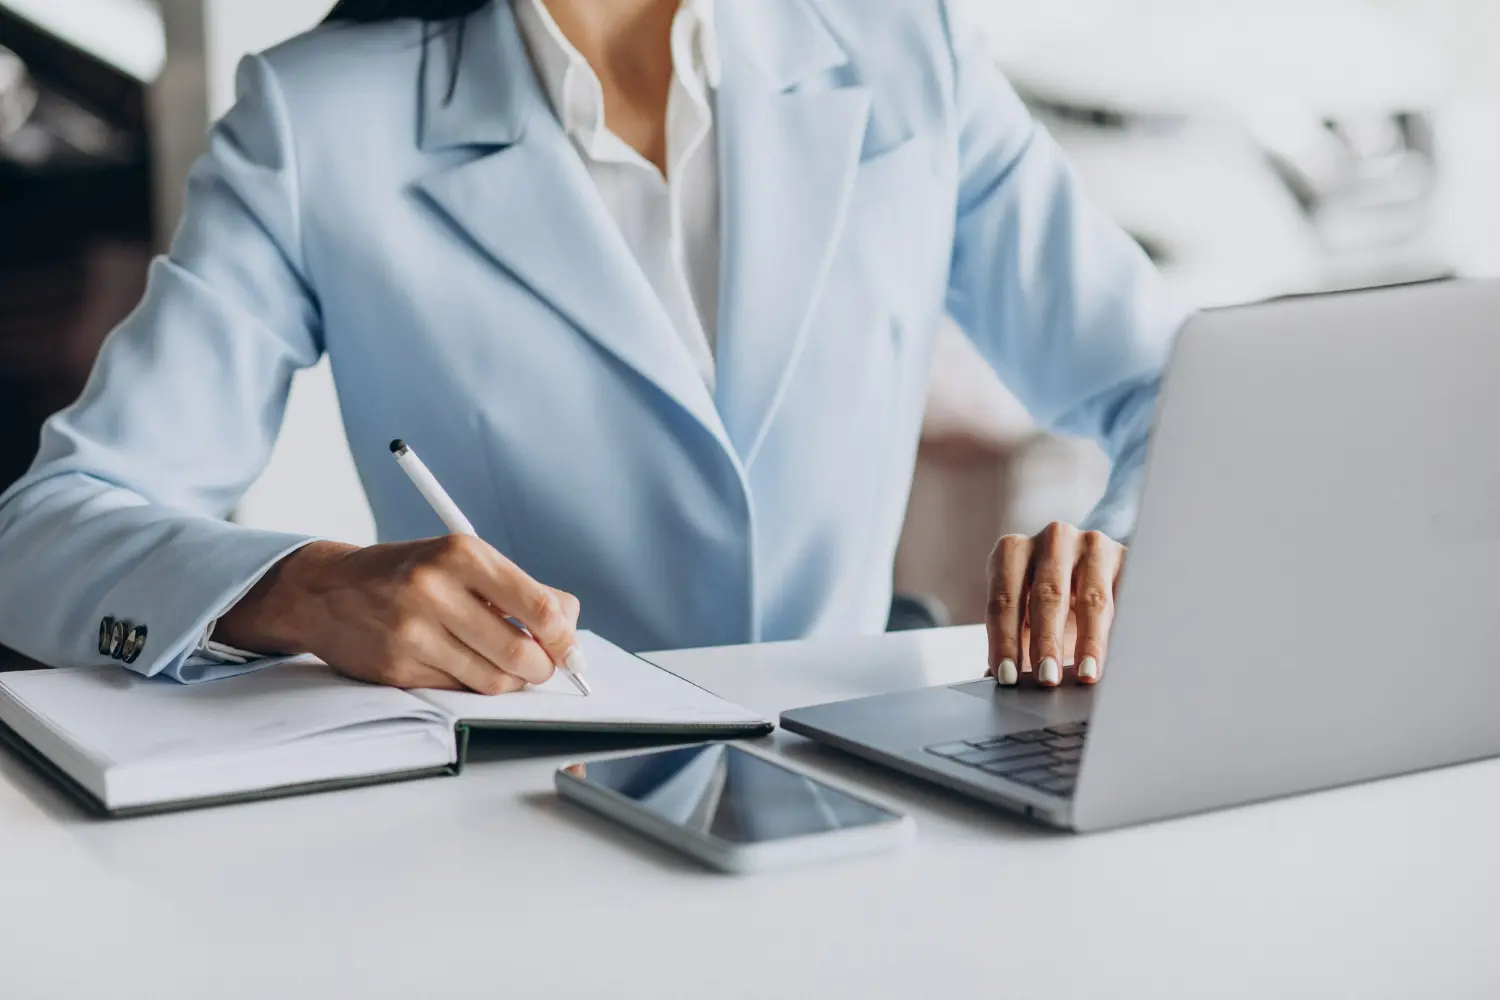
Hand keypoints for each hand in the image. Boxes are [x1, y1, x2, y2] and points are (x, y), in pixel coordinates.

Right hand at [216, 537, 580, 693]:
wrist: (327, 589)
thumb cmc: (409, 573)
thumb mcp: (463, 560)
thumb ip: (519, 589)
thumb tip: (569, 625)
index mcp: (461, 554)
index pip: (538, 606)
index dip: (564, 636)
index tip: (570, 648)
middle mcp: (435, 590)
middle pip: (520, 652)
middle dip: (542, 667)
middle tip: (541, 664)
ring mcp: (413, 632)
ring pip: (493, 680)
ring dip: (510, 681)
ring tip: (504, 665)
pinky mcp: (397, 667)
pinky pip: (458, 690)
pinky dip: (472, 684)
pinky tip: (463, 664)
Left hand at [984, 523, 1124, 687]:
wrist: (1094, 573)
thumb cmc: (1050, 603)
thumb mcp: (1026, 617)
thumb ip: (1011, 643)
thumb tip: (996, 679)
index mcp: (1012, 551)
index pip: (1004, 600)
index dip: (1004, 641)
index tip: (1007, 677)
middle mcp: (1051, 540)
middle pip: (1047, 596)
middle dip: (1046, 641)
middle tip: (1046, 679)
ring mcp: (1092, 544)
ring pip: (1092, 598)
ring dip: (1089, 640)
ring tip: (1085, 675)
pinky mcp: (1127, 557)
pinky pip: (1126, 597)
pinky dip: (1122, 629)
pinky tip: (1122, 655)